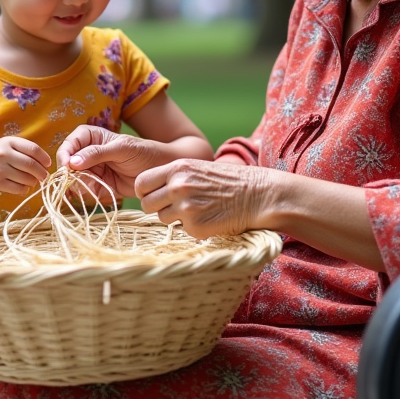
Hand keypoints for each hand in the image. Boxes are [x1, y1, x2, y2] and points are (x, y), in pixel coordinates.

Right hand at [0, 137, 50, 194]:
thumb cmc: (3, 153)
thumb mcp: (13, 145)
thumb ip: (28, 151)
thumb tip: (46, 165)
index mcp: (9, 142)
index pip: (33, 149)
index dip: (44, 158)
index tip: (48, 164)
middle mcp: (2, 154)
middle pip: (30, 165)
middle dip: (41, 172)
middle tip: (44, 175)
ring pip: (26, 178)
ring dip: (34, 181)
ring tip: (33, 180)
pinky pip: (18, 189)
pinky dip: (25, 189)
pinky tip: (24, 185)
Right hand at [56, 126, 159, 196]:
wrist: (157, 172)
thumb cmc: (142, 152)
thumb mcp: (122, 148)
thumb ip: (97, 153)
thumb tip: (72, 162)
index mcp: (90, 137)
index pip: (69, 144)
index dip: (64, 155)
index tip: (67, 167)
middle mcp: (86, 153)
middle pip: (66, 165)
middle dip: (70, 174)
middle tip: (80, 181)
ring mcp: (91, 170)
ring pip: (73, 180)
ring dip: (79, 185)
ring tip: (96, 186)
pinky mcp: (97, 186)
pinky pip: (85, 192)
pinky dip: (88, 194)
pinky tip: (100, 192)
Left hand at [135, 160, 271, 238]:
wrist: (258, 195)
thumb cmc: (229, 181)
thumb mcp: (198, 168)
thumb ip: (175, 176)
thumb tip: (151, 191)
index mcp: (177, 168)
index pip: (141, 183)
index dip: (146, 191)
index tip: (154, 195)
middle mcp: (178, 186)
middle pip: (147, 203)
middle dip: (157, 207)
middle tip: (175, 206)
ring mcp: (185, 208)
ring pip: (162, 218)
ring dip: (174, 217)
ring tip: (196, 210)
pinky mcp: (194, 227)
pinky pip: (181, 230)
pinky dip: (191, 227)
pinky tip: (208, 218)